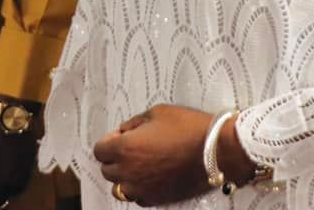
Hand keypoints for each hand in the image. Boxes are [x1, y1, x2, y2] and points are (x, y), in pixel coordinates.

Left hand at [94, 105, 216, 205]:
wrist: (214, 151)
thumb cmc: (186, 127)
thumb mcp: (157, 113)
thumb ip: (134, 123)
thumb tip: (124, 131)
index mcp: (125, 149)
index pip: (99, 151)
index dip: (108, 141)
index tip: (121, 135)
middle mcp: (128, 173)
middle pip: (107, 170)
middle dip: (114, 158)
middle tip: (132, 147)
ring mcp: (142, 189)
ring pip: (119, 188)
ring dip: (124, 176)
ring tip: (140, 164)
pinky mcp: (156, 200)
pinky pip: (137, 197)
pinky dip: (138, 188)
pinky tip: (151, 176)